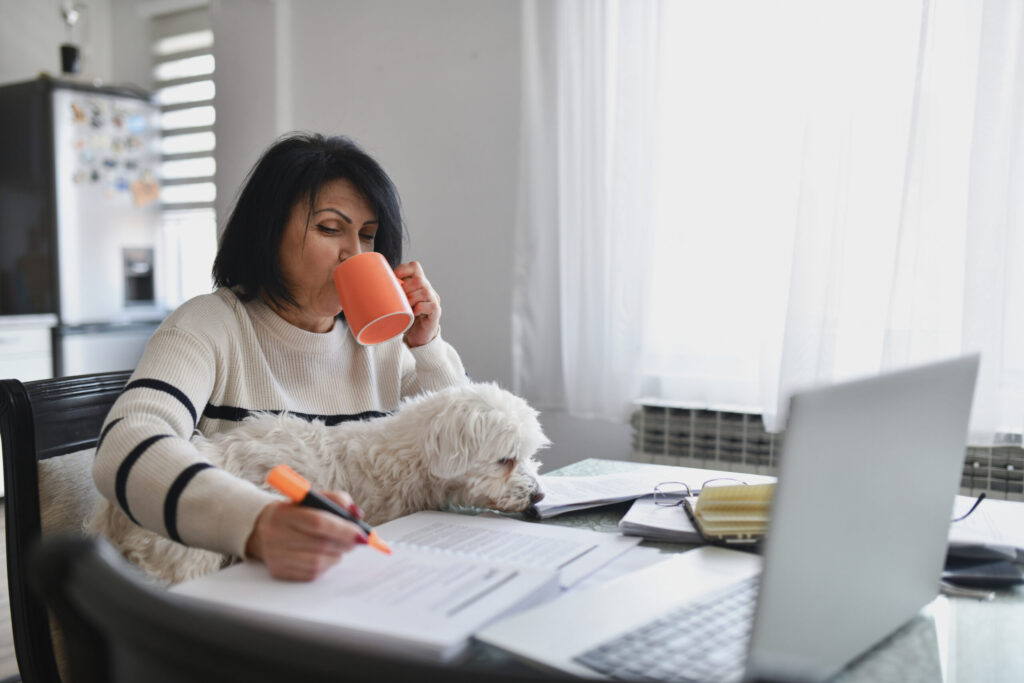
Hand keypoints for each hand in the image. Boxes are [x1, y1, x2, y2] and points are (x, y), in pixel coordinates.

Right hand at [245, 491, 365, 580]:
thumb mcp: (313, 498)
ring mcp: (276, 556)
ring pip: (318, 562)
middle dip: (345, 544)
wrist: (262, 528)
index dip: (343, 529)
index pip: (318, 523)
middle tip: (356, 540)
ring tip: (339, 546)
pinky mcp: (279, 571)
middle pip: (321, 545)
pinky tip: (326, 555)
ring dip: (337, 555)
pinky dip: (325, 565)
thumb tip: (357, 515)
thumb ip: (337, 500)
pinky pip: (311, 573)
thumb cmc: (295, 512)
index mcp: (284, 513)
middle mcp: (276, 535)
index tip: (361, 533)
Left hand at [394, 261, 440, 346]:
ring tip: (405, 307)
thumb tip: (364, 287)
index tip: (394, 279)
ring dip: (411, 299)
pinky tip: (414, 313)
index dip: (403, 269)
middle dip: (406, 288)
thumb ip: (391, 293)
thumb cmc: (406, 319)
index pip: (415, 267)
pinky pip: (430, 305)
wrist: (418, 337)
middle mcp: (428, 289)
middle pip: (419, 279)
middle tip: (399, 299)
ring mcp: (433, 300)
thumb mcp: (398, 303)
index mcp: (418, 283)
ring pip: (424, 291)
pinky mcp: (435, 312)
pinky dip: (419, 308)